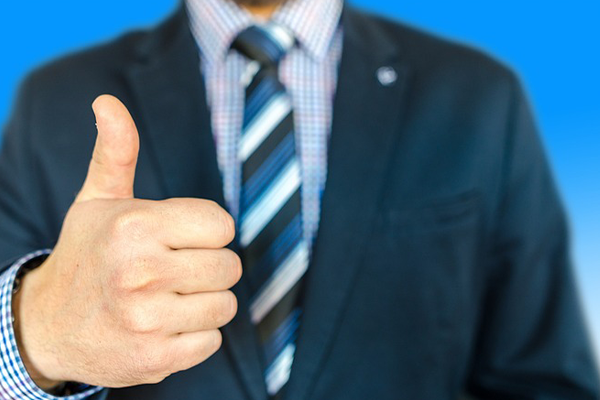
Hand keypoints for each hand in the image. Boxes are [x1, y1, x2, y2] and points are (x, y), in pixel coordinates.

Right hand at [12, 95, 240, 388]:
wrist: (50, 326)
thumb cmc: (87, 255)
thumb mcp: (98, 200)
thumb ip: (115, 151)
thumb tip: (107, 101)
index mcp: (135, 226)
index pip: (222, 225)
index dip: (207, 231)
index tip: (182, 237)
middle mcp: (141, 272)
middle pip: (230, 266)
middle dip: (208, 266)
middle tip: (174, 269)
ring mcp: (148, 320)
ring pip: (225, 304)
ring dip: (204, 301)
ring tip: (168, 298)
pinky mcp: (155, 359)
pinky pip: (212, 341)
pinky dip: (195, 335)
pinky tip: (165, 326)